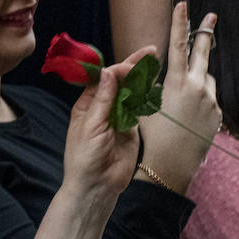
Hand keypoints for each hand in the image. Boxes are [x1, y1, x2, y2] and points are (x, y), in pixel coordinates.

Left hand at [62, 48, 149, 207]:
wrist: (97, 186)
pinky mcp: (132, 129)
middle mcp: (103, 108)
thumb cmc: (84, 159)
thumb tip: (108, 72)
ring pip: (132, 92)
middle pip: (119, 82)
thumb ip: (102, 99)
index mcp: (87, 105)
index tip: (129, 64)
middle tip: (150, 52)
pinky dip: (147, 96)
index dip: (117, 69)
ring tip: (155, 62)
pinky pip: (140, 109)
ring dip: (142, 78)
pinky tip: (155, 84)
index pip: (103, 79)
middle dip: (133, 66)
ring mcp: (118, 117)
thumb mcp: (90, 126)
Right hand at [138, 2, 220, 192]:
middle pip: (203, 53)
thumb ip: (153, 81)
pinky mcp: (218, 113)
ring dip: (198, 79)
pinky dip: (202, 98)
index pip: (177, 45)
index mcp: (176, 82)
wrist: (172, 164)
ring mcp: (210, 100)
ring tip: (182, 99)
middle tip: (212, 16)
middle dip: (205, 32)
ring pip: (206, 79)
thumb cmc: (154, 135)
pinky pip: (211, 97)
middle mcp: (197, 87)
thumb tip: (156, 64)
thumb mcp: (146, 104)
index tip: (183, 4)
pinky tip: (190, 115)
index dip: (179, 23)